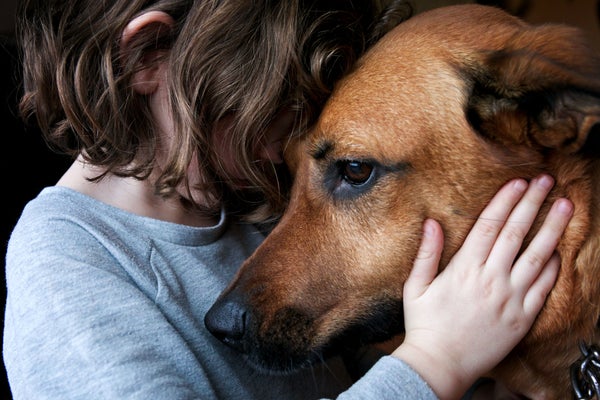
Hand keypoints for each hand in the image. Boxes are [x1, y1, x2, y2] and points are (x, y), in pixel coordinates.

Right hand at [392, 174, 572, 399]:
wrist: (441, 364)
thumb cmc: (425, 325)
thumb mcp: (416, 287)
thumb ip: (427, 253)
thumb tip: (432, 223)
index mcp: (464, 269)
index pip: (489, 225)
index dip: (506, 201)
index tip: (518, 182)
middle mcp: (491, 279)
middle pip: (516, 233)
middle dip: (533, 203)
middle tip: (547, 181)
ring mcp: (510, 298)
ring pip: (538, 256)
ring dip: (553, 229)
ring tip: (566, 207)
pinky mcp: (522, 317)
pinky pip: (544, 288)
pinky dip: (554, 268)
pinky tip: (559, 252)